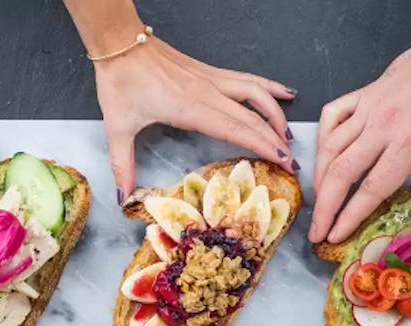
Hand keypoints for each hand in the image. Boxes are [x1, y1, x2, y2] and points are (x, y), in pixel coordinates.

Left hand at [93, 37, 295, 201]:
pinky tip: (284, 92)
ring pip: (256, 94)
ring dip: (276, 115)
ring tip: (289, 135)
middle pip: (253, 117)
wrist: (119, 42)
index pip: (238, 130)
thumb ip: (122, 165)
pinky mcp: (209, 72)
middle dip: (277, 141)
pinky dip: (269, 87)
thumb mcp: (117, 127)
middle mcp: (208, 93)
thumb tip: (124, 197)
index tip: (283, 162)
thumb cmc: (120, 80)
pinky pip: (248, 80)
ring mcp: (211, 79)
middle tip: (293, 161)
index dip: (264, 146)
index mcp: (191, 108)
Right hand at [310, 40, 410, 243]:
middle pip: (342, 172)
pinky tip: (324, 156)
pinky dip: (323, 136)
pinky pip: (333, 115)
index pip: (371, 189)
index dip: (350, 216)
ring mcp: (370, 107)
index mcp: (410, 144)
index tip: (335, 236)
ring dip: (320, 177)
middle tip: (315, 231)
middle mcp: (383, 126)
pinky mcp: (365, 93)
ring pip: (331, 146)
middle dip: (325, 206)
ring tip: (318, 201)